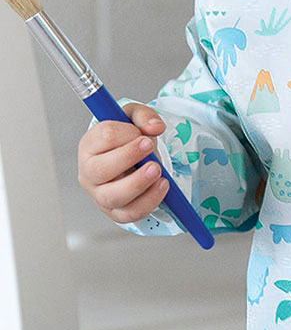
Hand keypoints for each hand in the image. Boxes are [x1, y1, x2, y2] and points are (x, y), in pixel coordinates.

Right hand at [77, 102, 169, 224]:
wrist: (137, 162)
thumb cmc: (129, 141)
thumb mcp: (134, 119)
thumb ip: (144, 116)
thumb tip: (156, 127)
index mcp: (90, 146)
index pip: (103, 137)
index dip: (126, 133)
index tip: (143, 134)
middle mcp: (89, 172)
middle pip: (100, 169)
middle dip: (127, 157)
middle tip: (149, 147)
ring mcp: (100, 195)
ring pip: (112, 196)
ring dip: (137, 183)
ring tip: (157, 170)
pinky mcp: (116, 212)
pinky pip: (130, 213)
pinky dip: (149, 201)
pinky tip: (162, 186)